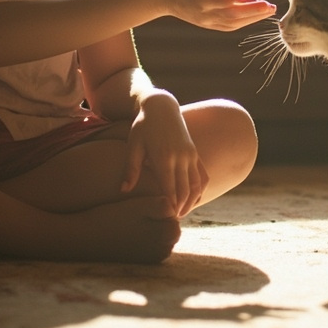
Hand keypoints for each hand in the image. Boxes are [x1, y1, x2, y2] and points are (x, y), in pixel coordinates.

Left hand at [119, 91, 208, 217]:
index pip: (171, 190)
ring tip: (183, 213)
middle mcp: (181, 158)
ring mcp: (190, 155)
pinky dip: (201, 190)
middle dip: (180, 208)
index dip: (170, 206)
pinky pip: (203, 175)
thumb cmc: (143, 126)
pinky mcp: (194, 152)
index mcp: (164, 158)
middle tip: (173, 221)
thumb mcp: (134, 145)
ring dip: (192, 201)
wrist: (161, 106)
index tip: (166, 218)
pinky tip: (194, 199)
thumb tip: (124, 190)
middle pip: (185, 191)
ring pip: (197, 186)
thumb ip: (131, 169)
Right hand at [153, 0, 275, 31]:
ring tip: (266, 11)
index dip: (250, 5)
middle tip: (272, 8)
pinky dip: (241, 22)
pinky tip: (250, 16)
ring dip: (251, 19)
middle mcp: (207, 15)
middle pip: (236, 17)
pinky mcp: (206, 24)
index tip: (266, 3)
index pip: (232, 5)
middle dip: (255, 14)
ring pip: (233, 24)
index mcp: (204, 2)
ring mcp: (207, 22)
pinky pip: (227, 26)